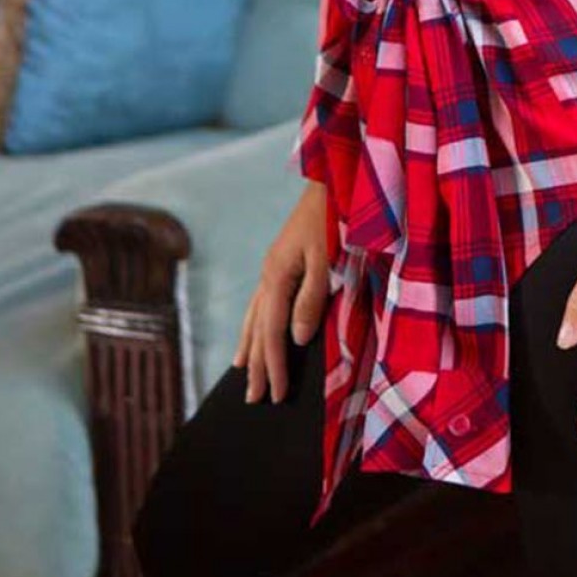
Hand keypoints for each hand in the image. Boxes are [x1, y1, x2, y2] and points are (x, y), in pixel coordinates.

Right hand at [232, 181, 328, 403]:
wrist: (335, 177)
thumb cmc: (336, 217)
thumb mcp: (328, 259)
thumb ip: (312, 299)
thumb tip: (295, 339)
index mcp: (278, 275)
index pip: (273, 332)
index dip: (274, 366)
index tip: (275, 396)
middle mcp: (270, 272)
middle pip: (258, 328)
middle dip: (256, 364)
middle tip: (252, 399)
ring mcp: (273, 265)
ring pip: (255, 314)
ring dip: (250, 345)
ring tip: (241, 370)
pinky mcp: (282, 259)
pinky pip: (262, 300)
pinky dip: (256, 321)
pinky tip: (256, 327)